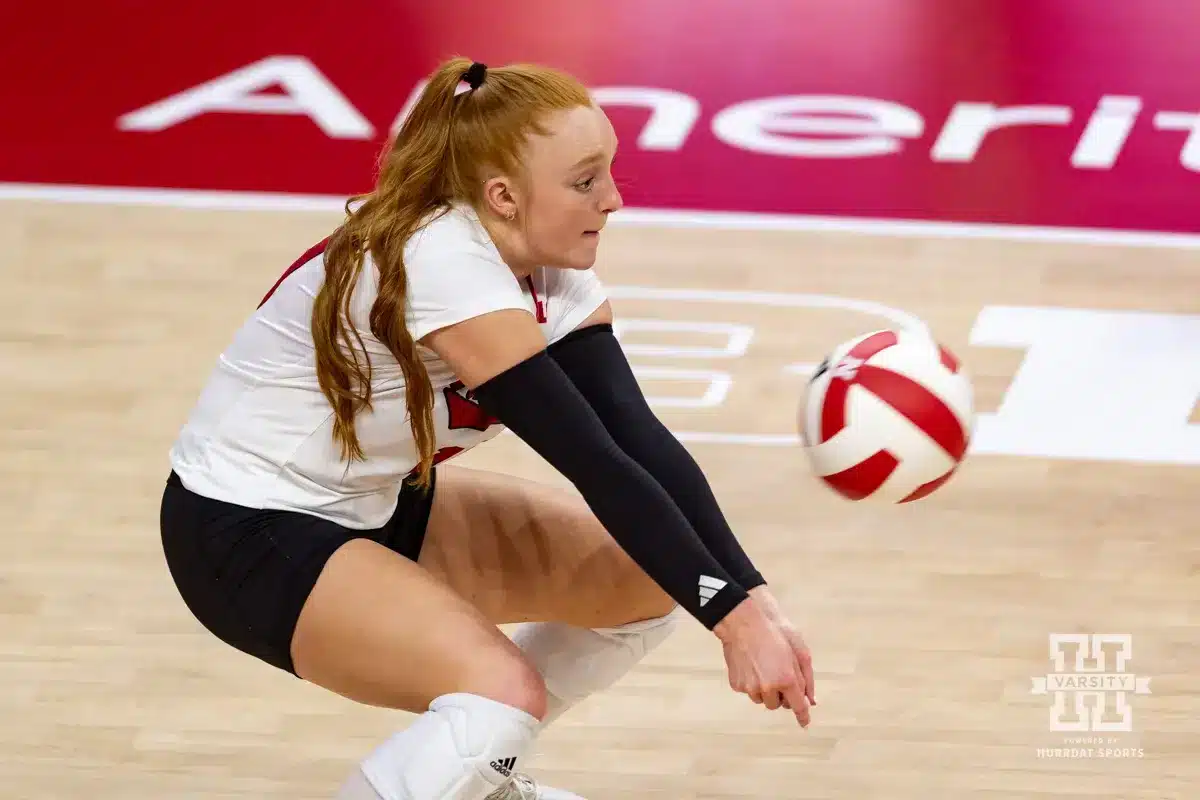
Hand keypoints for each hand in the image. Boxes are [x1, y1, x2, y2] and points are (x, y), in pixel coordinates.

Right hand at [749, 586, 815, 711]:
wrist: (743, 623)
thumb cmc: (774, 632)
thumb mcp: (799, 651)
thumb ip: (807, 678)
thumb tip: (811, 700)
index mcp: (787, 679)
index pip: (798, 706)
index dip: (803, 716)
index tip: (805, 723)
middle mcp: (768, 687)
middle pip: (778, 705)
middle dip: (780, 695)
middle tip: (778, 676)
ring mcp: (750, 687)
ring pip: (762, 699)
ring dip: (765, 690)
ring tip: (763, 667)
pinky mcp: (737, 685)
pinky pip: (748, 691)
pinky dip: (752, 683)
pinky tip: (751, 665)